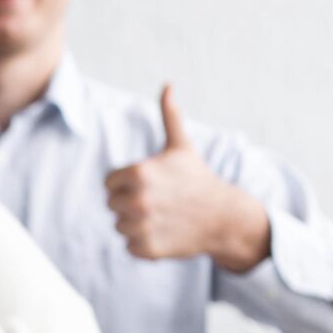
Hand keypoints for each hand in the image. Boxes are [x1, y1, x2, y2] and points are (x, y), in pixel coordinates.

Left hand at [103, 85, 270, 269]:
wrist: (223, 216)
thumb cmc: (197, 178)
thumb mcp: (181, 147)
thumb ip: (169, 116)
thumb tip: (168, 85)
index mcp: (138, 173)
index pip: (109, 182)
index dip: (127, 183)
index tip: (152, 184)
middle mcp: (137, 200)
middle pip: (112, 204)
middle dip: (131, 203)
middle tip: (159, 201)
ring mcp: (142, 226)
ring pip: (120, 226)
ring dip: (137, 223)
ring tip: (163, 216)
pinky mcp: (146, 248)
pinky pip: (130, 246)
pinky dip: (144, 243)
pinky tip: (165, 232)